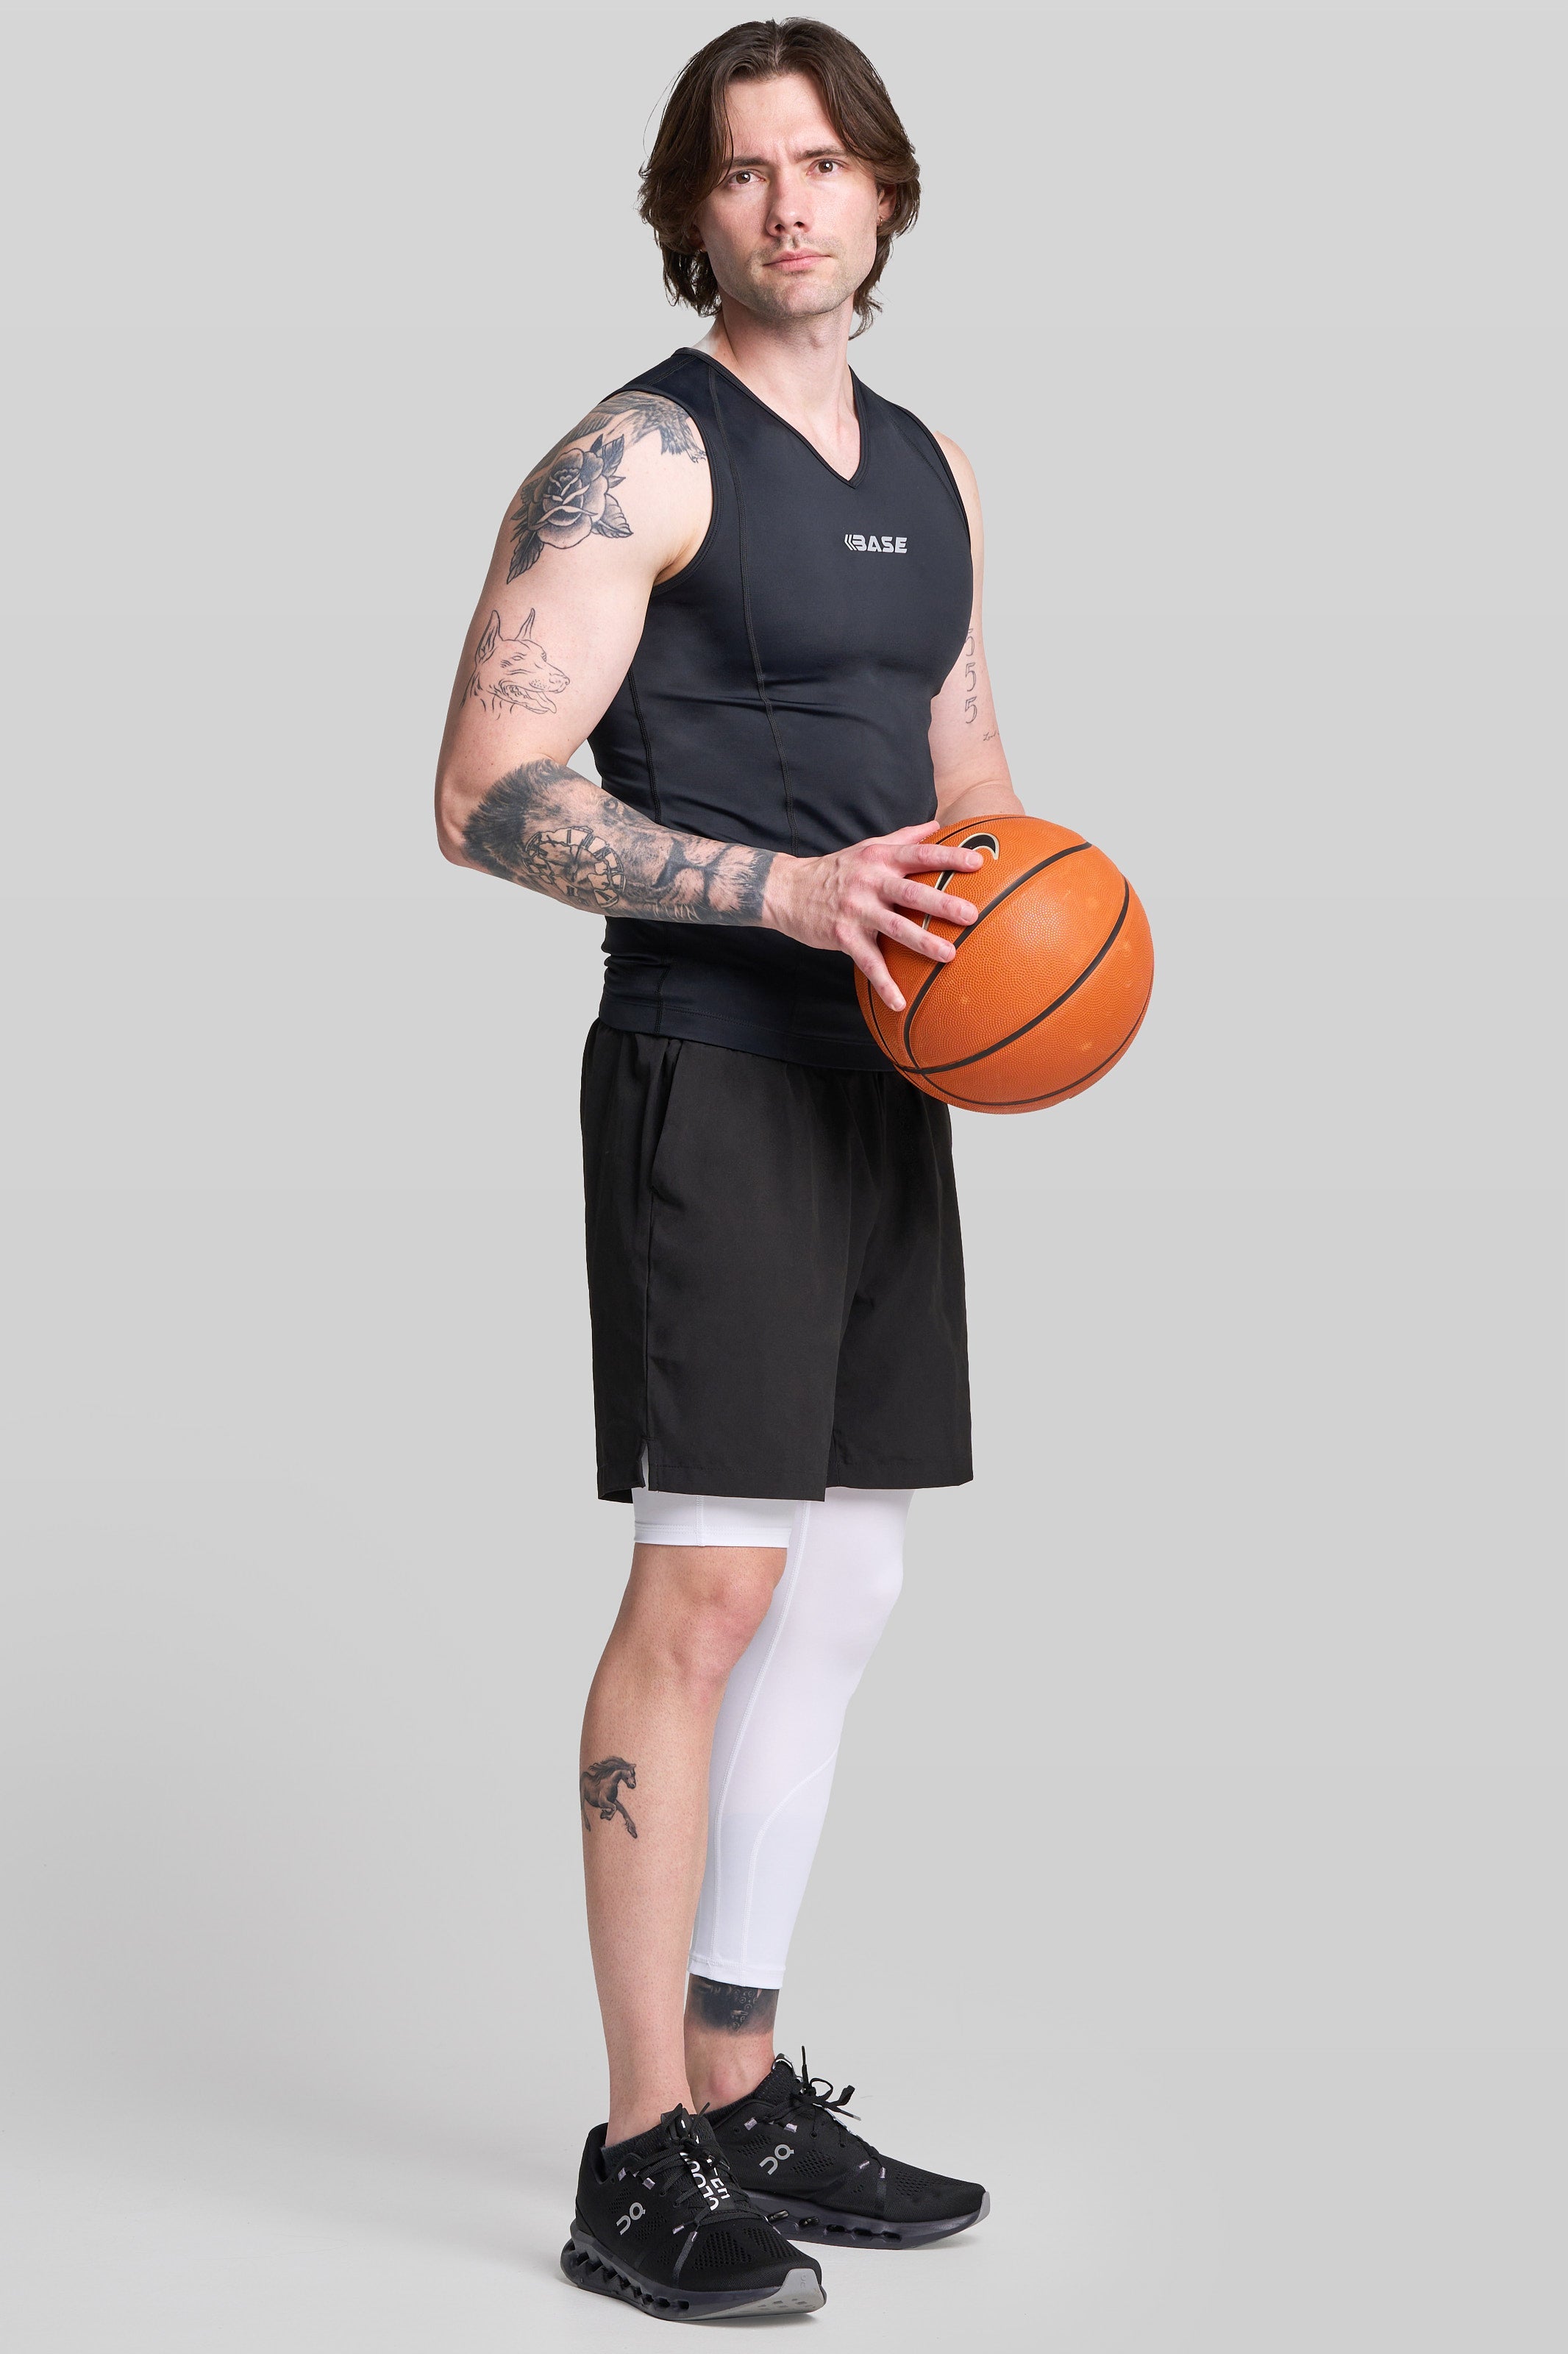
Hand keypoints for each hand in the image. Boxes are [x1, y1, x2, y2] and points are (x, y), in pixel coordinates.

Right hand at [762, 819, 984, 1011]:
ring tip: (950, 955)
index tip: (978, 862)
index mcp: (880, 858)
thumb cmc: (837, 869)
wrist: (789, 890)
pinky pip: (868, 963)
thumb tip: (937, 825)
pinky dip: (884, 984)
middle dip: (942, 904)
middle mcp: (869, 882)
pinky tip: (900, 1002)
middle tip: (971, 915)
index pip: (920, 855)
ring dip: (923, 942)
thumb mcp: (868, 847)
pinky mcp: (843, 936)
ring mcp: (856, 910)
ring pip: (894, 928)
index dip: (949, 857)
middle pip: (911, 893)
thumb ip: (904, 838)